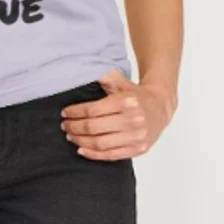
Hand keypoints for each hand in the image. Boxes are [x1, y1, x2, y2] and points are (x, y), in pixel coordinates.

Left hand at [60, 68, 177, 160]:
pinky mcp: (138, 149)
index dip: (75, 112)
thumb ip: (104, 76)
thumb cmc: (135, 95)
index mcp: (126, 101)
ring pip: (100, 143)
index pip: (93, 110)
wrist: (159, 107)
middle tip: (64, 126)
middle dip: (74, 127)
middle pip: (94, 127)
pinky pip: (111, 155)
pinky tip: (82, 149)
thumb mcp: (121, 82)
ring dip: (80, 141)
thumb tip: (84, 67)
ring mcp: (136, 137)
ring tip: (70, 136)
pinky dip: (93, 154)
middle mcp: (133, 120)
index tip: (65, 113)